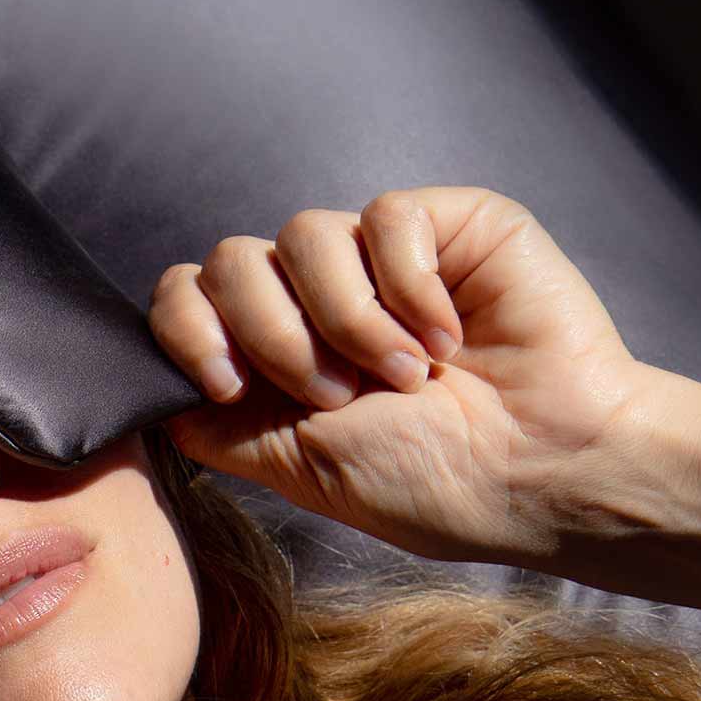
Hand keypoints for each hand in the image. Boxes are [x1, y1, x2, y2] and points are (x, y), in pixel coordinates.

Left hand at [148, 187, 660, 568]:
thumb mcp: (299, 467)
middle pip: (229, 262)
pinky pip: (385, 216)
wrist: (543, 473)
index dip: (188, 332)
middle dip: (271, 335)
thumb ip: (221, 425)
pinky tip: (449, 338)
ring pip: (301, 235)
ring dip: (345, 319)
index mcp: (274, 361)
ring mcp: (379, 260)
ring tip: (404, 376)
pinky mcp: (446, 226)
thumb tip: (157, 395)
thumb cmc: (434, 484)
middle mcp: (317, 303)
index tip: (232, 386)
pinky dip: (408, 286)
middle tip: (336, 395)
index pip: (185, 301)